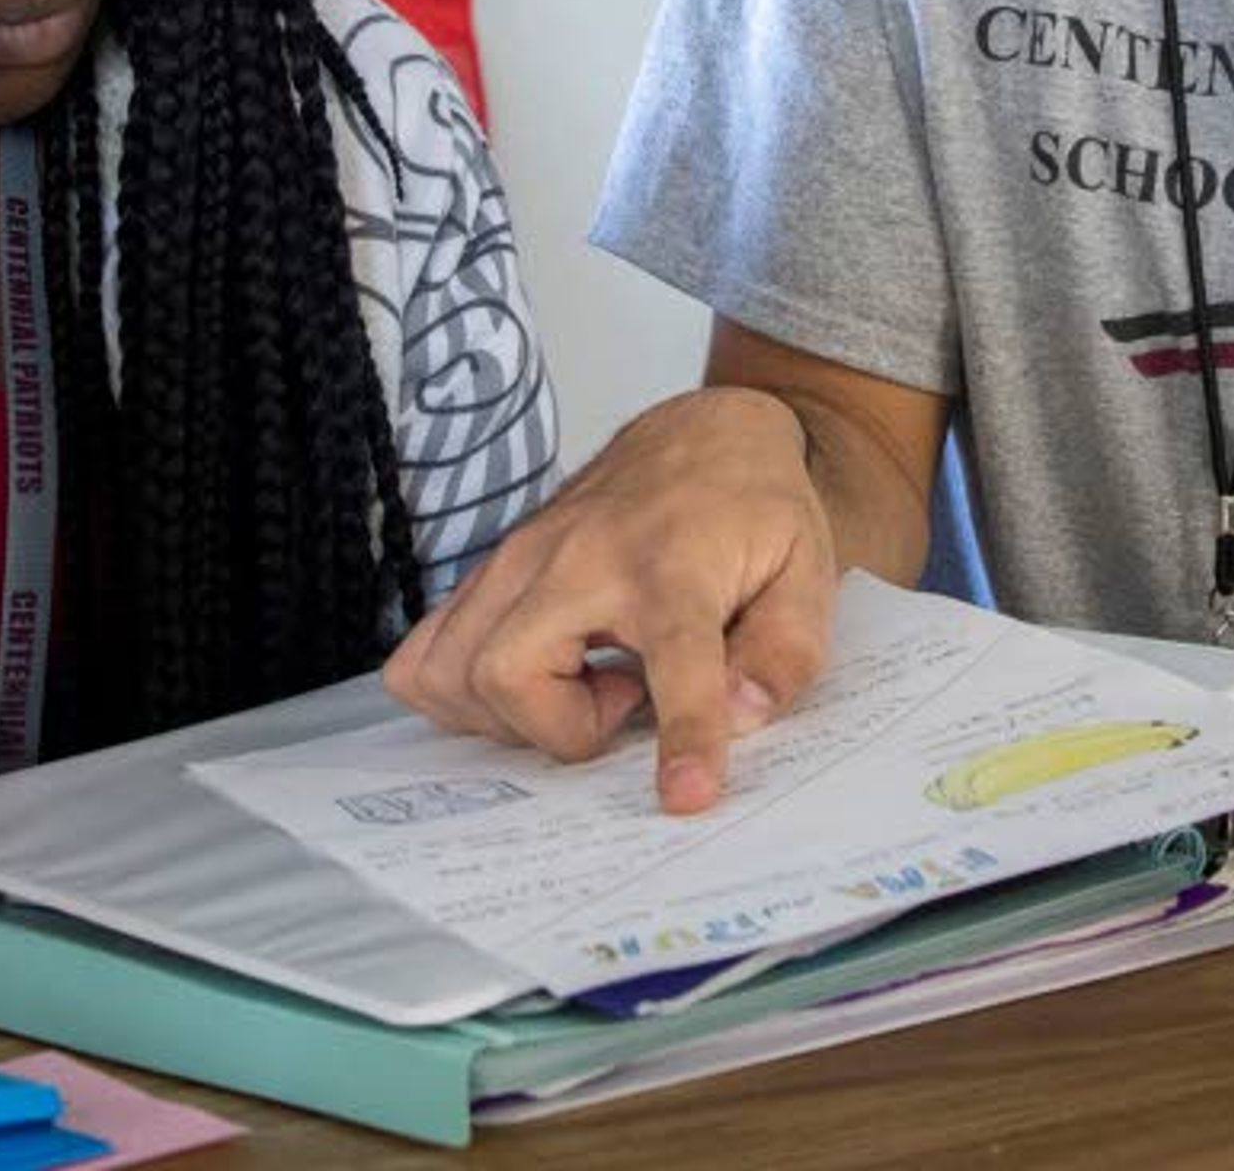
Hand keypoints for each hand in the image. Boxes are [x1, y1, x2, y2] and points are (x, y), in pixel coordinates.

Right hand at [382, 387, 838, 812]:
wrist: (704, 437)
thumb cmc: (754, 510)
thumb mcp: (807, 575)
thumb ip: (784, 654)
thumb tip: (742, 717)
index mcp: (673, 566)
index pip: (675, 658)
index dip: (683, 734)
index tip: (687, 796)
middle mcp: (580, 558)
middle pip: (504, 672)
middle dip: (558, 728)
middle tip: (624, 702)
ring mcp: (520, 557)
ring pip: (447, 668)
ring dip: (508, 714)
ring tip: (581, 686)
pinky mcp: (493, 568)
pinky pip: (426, 651)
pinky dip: (460, 689)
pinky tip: (532, 676)